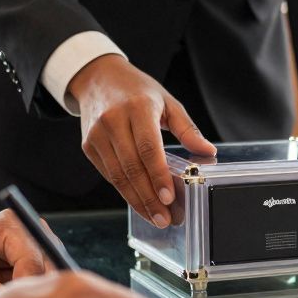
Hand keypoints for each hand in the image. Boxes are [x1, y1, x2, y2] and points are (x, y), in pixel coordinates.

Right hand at [67, 55, 216, 227]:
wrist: (98, 78)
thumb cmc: (137, 91)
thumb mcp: (168, 102)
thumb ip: (188, 130)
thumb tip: (208, 153)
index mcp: (138, 108)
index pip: (148, 148)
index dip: (158, 175)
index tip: (168, 198)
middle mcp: (113, 121)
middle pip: (132, 167)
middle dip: (149, 197)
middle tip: (164, 218)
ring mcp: (97, 135)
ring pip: (118, 176)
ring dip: (136, 200)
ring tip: (155, 217)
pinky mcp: (88, 146)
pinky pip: (108, 174)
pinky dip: (125, 191)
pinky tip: (139, 202)